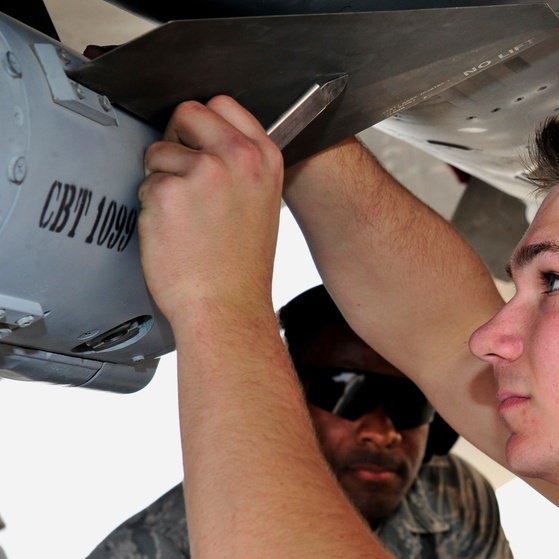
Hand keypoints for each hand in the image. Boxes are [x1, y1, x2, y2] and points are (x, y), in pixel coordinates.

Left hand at [138, 95, 284, 329]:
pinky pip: (145, 182)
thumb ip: (242, 162)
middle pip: (188, 113)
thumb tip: (205, 135)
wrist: (228, 307)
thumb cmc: (240, 265)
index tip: (200, 145)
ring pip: (160, 150)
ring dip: (162, 179)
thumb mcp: (262, 200)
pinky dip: (151, 206)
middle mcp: (239, 158)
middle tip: (187, 179)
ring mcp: (205, 173)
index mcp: (266, 157)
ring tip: (186, 217)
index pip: (223, 104)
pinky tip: (174, 231)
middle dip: (178, 140)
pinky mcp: (169, 192)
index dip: (204, 125)